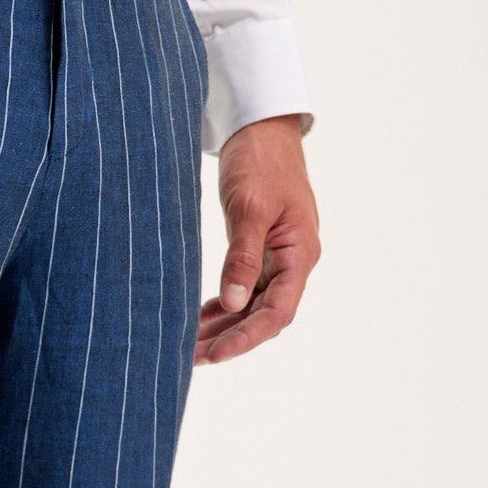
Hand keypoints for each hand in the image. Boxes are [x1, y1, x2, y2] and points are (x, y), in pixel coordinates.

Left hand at [195, 113, 319, 365]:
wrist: (262, 128)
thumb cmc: (261, 161)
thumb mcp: (250, 208)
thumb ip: (243, 257)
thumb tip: (234, 304)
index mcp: (300, 254)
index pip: (277, 312)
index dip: (247, 337)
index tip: (216, 354)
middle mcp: (292, 262)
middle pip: (263, 316)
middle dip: (229, 339)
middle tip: (189, 358)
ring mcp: (277, 259)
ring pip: (250, 307)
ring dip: (221, 327)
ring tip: (186, 347)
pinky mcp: (261, 251)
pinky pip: (243, 290)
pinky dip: (222, 307)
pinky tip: (197, 320)